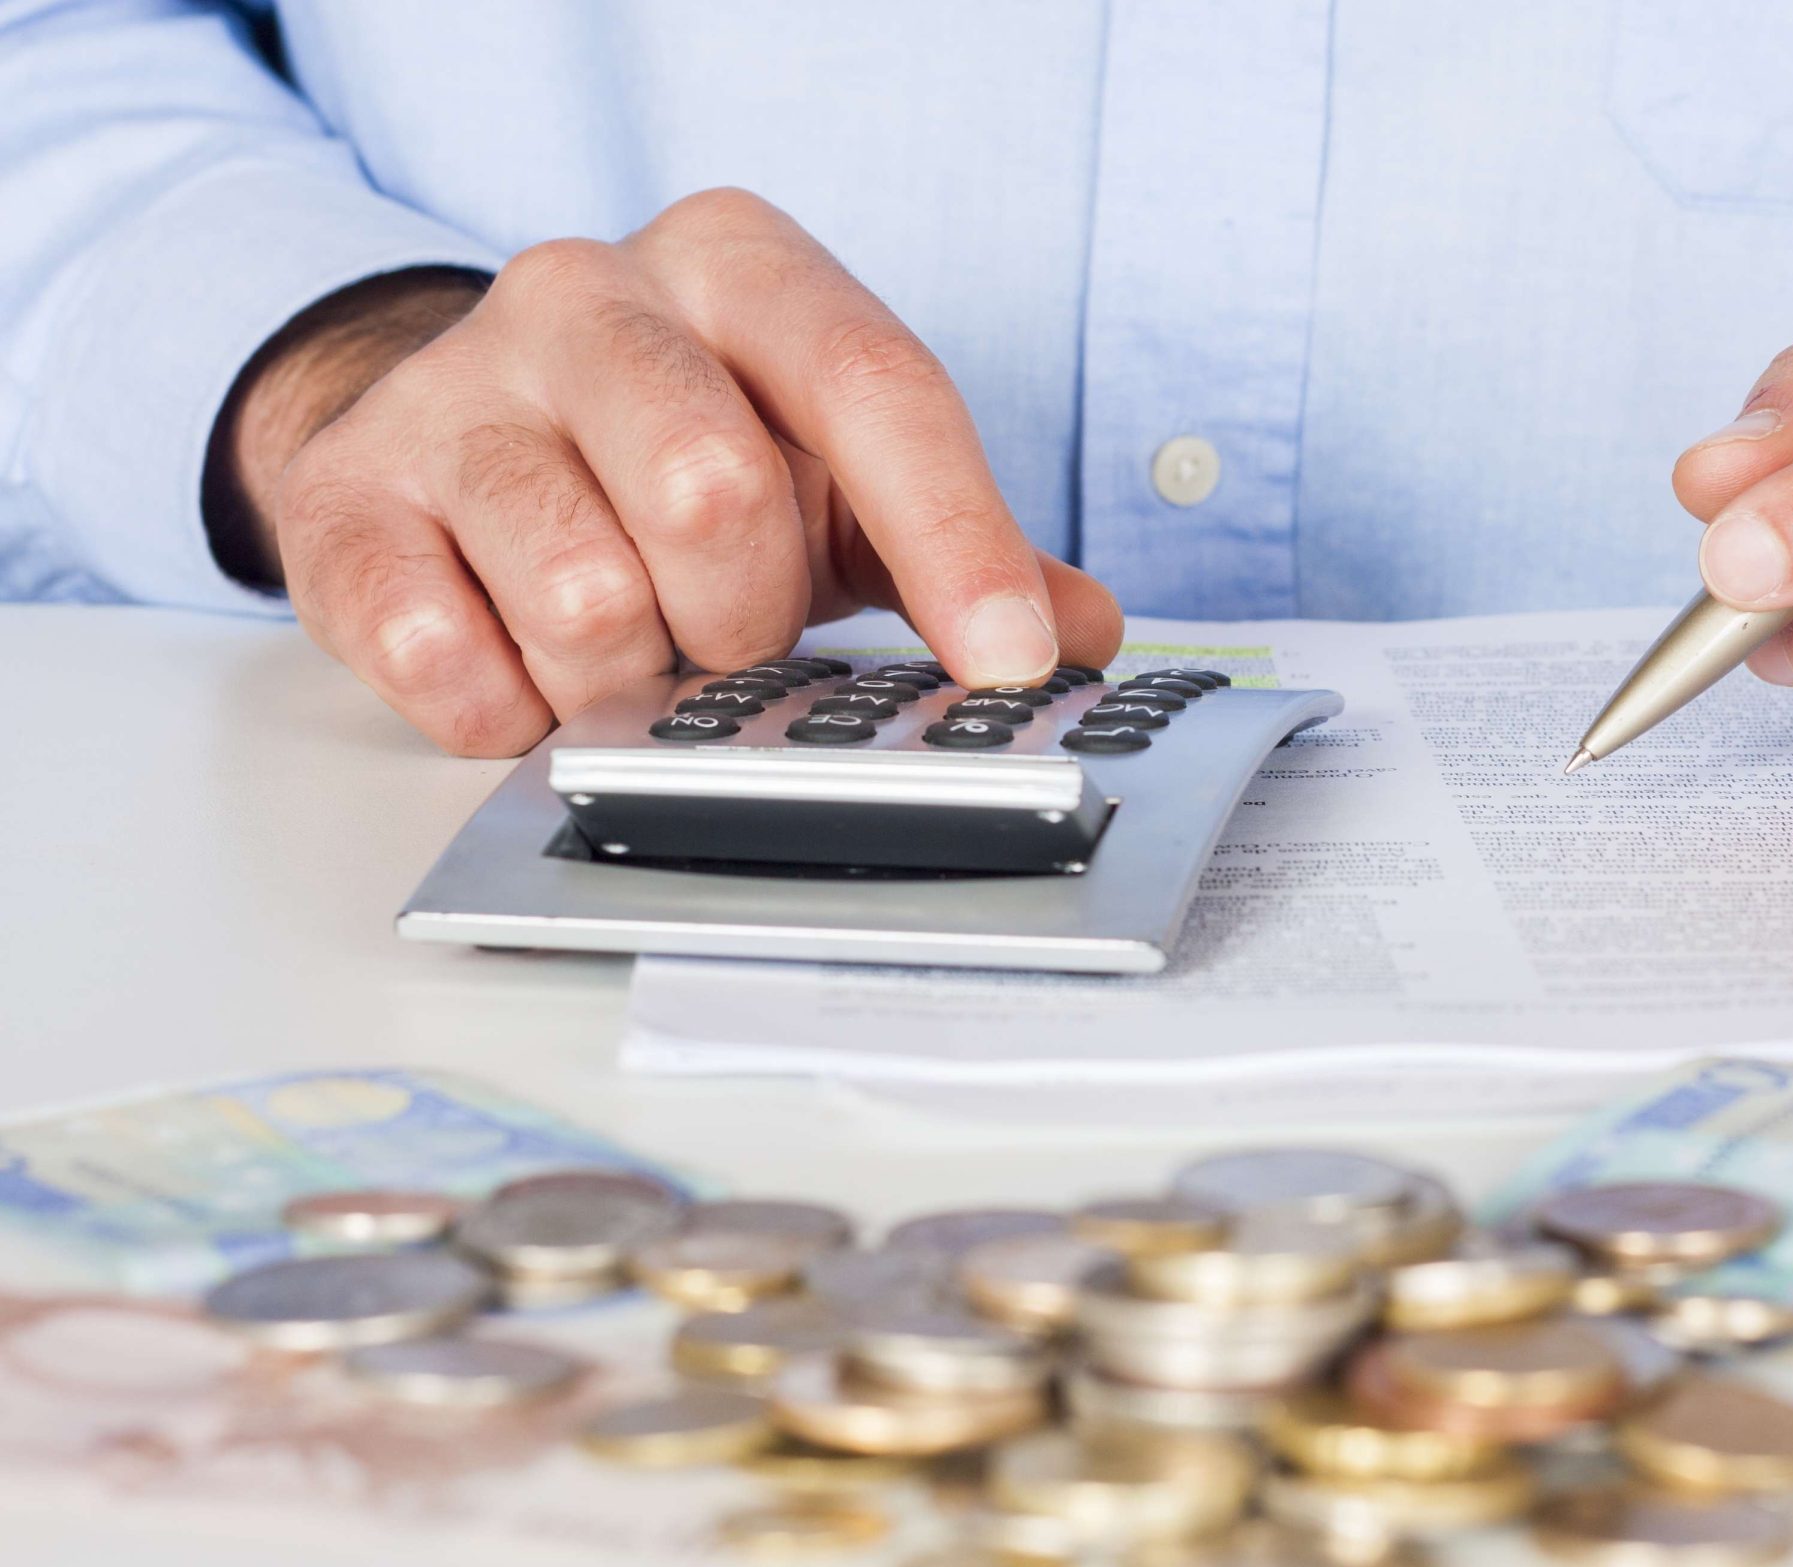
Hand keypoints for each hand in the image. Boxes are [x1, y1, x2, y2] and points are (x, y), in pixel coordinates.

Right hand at [226, 190, 1121, 754]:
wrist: (445, 434)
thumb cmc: (668, 454)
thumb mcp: (828, 475)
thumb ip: (954, 549)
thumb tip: (1081, 633)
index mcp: (738, 271)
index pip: (875, 387)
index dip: (954, 541)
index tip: (1010, 662)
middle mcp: (588, 296)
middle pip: (715, 493)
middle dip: (746, 619)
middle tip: (731, 636)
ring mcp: (455, 392)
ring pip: (581, 592)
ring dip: (630, 674)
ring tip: (627, 646)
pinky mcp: (351, 500)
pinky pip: (445, 658)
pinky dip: (510, 710)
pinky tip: (524, 671)